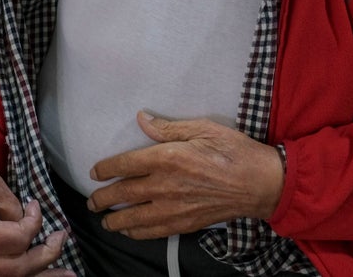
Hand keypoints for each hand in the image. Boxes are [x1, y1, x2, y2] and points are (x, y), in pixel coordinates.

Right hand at [0, 155, 75, 276]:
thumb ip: (14, 207)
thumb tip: (31, 225)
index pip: (18, 239)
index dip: (34, 223)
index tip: (35, 206)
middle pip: (18, 267)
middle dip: (47, 254)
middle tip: (62, 238)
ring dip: (43, 275)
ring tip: (69, 274)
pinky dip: (27, 276)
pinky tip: (45, 275)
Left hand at [86, 111, 284, 239]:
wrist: (260, 183)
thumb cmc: (233, 150)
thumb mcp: (202, 128)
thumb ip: (168, 128)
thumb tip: (142, 119)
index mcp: (167, 157)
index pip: (125, 165)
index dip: (105, 169)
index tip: (94, 172)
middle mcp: (165, 185)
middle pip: (124, 193)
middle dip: (102, 198)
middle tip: (91, 201)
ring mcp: (175, 207)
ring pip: (135, 218)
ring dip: (115, 220)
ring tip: (104, 219)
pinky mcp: (186, 223)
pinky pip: (154, 231)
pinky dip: (137, 233)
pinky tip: (129, 231)